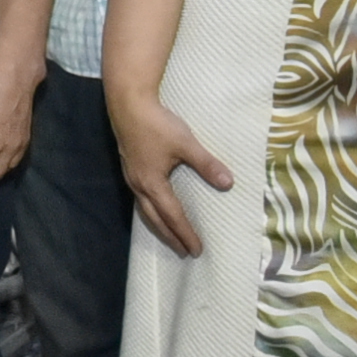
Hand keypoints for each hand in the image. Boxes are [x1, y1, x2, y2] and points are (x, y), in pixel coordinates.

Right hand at [109, 87, 233, 255]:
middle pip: (155, 220)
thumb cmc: (157, 124)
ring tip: (170, 237)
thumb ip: (207, 164)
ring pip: (145, 211)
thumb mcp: (186, 143)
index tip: (196, 249)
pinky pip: (141, 200)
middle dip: (170, 237)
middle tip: (184, 252)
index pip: (172, 216)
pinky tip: (157, 209)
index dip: (185, 233)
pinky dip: (151, 212)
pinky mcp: (131, 169)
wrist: (128, 105)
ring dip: (159, 226)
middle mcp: (139, 186)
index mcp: (152, 184)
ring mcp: (132, 178)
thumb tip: (229, 183)